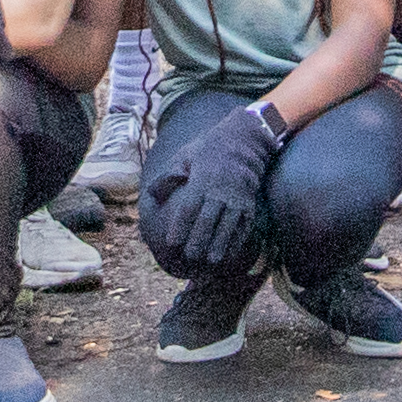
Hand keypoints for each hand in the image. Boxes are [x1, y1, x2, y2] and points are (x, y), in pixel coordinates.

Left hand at [139, 105, 273, 267]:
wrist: (245, 140)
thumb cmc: (209, 149)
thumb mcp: (186, 155)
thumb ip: (169, 176)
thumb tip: (151, 195)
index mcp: (202, 180)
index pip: (189, 207)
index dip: (180, 226)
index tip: (172, 242)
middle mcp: (220, 190)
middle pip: (208, 219)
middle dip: (199, 239)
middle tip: (190, 256)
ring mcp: (237, 197)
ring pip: (228, 225)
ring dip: (220, 243)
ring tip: (212, 261)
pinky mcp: (250, 202)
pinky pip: (245, 224)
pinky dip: (238, 239)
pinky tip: (231, 253)